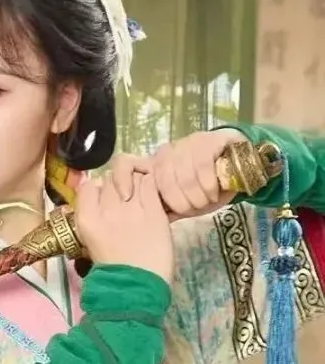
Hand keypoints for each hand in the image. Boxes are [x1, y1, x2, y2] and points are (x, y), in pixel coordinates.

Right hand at [76, 172, 173, 282]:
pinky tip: (151, 196)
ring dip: (134, 182)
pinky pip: (149, 183)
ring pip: (130, 176)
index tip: (104, 199)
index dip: (97, 189)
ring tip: (139, 198)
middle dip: (116, 186)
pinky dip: (150, 185)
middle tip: (125, 201)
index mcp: (86, 218)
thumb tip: (98, 189)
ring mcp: (131, 208)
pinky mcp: (154, 210)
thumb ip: (91, 213)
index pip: (89, 185)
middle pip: (109, 179)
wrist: (136, 285)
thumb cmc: (112, 265)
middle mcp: (106, 210)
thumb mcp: (89, 238)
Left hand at [109, 129, 248, 216]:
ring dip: (196, 195)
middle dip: (179, 200)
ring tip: (205, 202)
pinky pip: (202, 165)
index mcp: (153, 165)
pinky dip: (208, 184)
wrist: (241, 170)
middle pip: (161, 177)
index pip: (125, 164)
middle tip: (192, 208)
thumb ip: (160, 209)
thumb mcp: (180, 204)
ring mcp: (186, 143)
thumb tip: (138, 223)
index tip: (126, 197)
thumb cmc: (206, 191)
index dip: (122, 179)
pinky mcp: (208, 140)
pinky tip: (214, 192)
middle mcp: (166, 152)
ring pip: (183, 174)